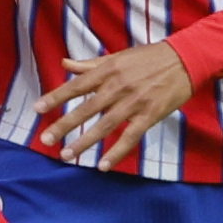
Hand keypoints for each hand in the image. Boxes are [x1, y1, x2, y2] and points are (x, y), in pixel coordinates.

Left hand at [35, 41, 193, 165]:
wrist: (185, 59)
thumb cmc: (149, 57)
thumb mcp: (118, 56)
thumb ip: (90, 64)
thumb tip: (65, 63)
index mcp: (109, 70)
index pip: (76, 85)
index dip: (56, 97)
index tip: (37, 109)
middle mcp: (118, 86)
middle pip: (86, 108)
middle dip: (64, 125)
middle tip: (46, 139)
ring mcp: (134, 102)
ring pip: (105, 125)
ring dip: (84, 142)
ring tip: (67, 155)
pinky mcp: (150, 114)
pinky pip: (130, 137)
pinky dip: (116, 152)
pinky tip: (102, 165)